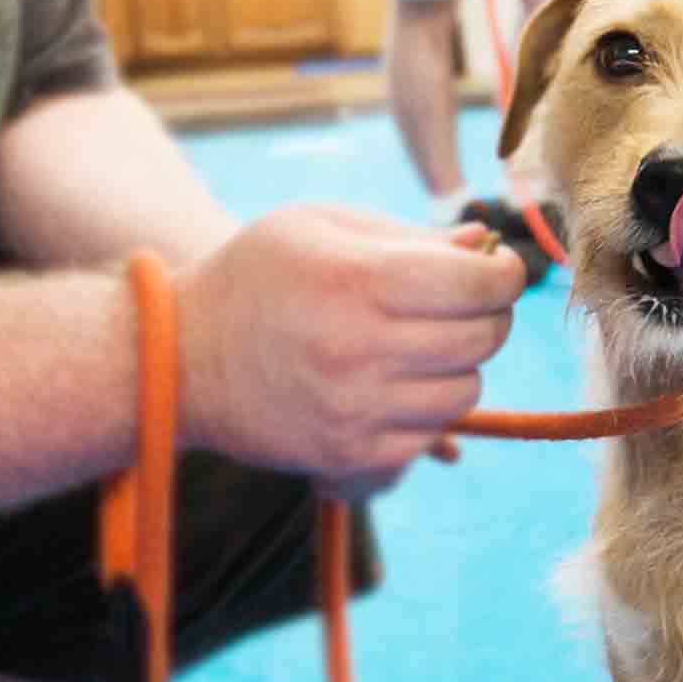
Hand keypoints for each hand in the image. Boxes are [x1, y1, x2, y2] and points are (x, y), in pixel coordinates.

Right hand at [176, 205, 526, 498]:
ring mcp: (355, 410)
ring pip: (465, 391)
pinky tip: (396, 385)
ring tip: (421, 345)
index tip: (495, 268)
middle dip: (487, 315)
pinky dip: (427, 410)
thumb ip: (407, 234)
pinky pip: (430, 436)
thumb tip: (484, 247)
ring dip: (458, 365)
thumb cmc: (256, 276)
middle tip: (461, 303)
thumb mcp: (320, 226)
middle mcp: (358, 348)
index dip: (503, 273)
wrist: (179, 358)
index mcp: (356, 279)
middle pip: (482, 338)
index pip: (478, 284)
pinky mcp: (348, 455)